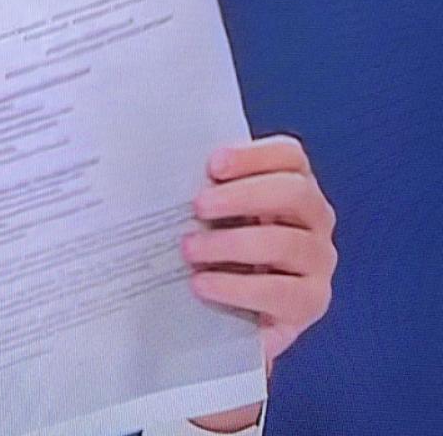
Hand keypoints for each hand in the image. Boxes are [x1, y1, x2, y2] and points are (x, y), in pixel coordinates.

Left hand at [182, 134, 337, 430]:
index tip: (212, 165)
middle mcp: (314, 220)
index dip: (253, 156)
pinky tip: (202, 284)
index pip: (289, 156)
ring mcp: (317, 261)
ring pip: (287, 243)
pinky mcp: (309, 302)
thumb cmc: (213, 252)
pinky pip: (281, 292)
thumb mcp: (208, 217)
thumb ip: (201, 193)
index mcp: (292, 186)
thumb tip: (156, 173)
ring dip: (232, 244)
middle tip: (198, 206)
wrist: (224, 318)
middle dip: (242, 196)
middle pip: (294, 193)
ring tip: (189, 250)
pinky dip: (237, 287)